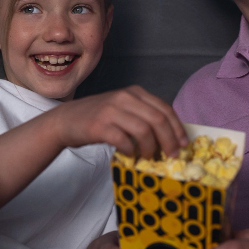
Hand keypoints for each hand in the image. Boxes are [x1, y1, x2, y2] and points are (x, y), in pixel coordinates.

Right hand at [50, 85, 187, 157]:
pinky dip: (130, 150)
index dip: (177, 128)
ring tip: (147, 157)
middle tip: (171, 156)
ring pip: (144, 131)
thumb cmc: (99, 118)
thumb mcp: (124, 109)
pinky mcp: (100, 125)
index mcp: (135, 92)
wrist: (66, 120)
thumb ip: (143, 115)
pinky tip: (129, 154)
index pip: (164, 109)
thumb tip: (171, 136)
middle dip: (169, 140)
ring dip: (150, 148)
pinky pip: (124, 140)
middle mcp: (125, 98)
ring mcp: (112, 110)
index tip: (183, 144)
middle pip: (158, 120)